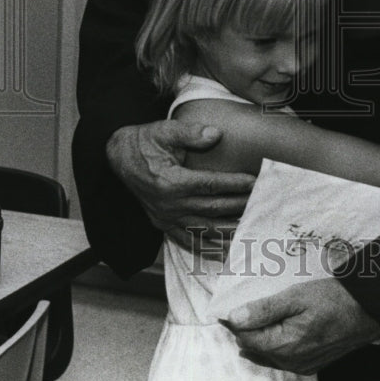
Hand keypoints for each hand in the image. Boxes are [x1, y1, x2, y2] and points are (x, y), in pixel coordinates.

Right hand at [106, 118, 254, 254]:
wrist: (119, 157)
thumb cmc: (145, 141)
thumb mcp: (166, 131)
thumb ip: (191, 133)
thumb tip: (216, 134)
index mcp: (171, 181)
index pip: (210, 184)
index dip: (234, 184)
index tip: (253, 182)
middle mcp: (169, 204)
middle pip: (211, 208)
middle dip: (238, 206)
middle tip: (260, 203)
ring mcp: (165, 218)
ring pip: (203, 229)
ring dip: (228, 231)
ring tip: (250, 230)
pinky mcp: (162, 224)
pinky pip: (187, 240)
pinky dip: (207, 247)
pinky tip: (224, 250)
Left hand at [221, 278, 379, 374]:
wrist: (366, 310)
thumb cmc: (334, 299)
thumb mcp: (295, 296)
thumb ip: (262, 310)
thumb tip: (233, 318)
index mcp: (284, 346)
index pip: (245, 336)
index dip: (235, 320)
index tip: (230, 306)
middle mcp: (290, 362)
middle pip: (255, 346)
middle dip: (248, 327)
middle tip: (248, 306)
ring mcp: (301, 366)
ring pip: (267, 353)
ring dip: (262, 335)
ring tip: (262, 315)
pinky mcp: (310, 364)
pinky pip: (282, 358)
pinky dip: (275, 344)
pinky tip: (278, 329)